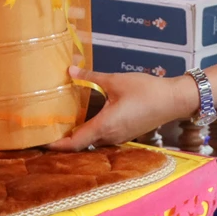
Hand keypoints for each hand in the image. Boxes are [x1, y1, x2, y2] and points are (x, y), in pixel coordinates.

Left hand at [48, 66, 198, 150]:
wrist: (174, 100)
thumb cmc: (146, 90)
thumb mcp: (115, 81)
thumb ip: (91, 78)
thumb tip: (70, 70)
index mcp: (105, 126)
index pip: (75, 143)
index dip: (56, 145)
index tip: (41, 141)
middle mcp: (110, 137)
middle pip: (81, 145)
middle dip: (64, 140)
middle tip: (47, 129)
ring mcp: (120, 138)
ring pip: (93, 142)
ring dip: (78, 136)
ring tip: (63, 123)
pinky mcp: (126, 134)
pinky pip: (103, 137)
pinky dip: (91, 132)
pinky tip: (86, 119)